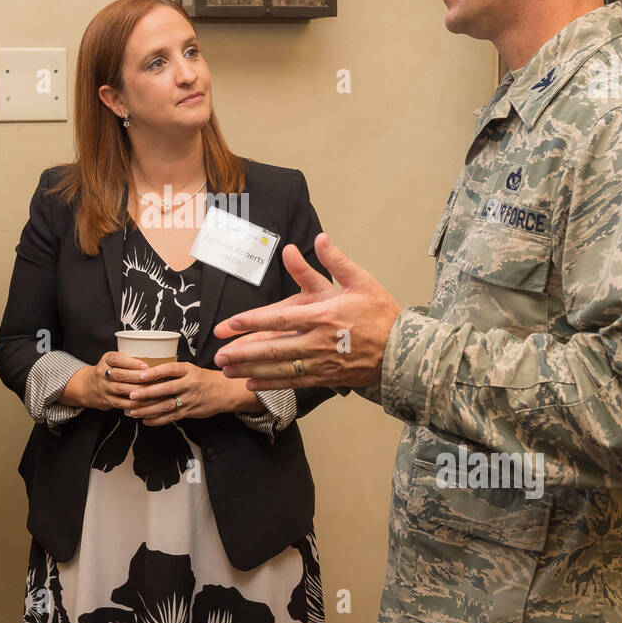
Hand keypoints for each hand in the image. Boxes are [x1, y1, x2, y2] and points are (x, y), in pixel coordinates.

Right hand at [60, 351, 152, 410]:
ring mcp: (104, 388)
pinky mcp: (107, 400)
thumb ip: (129, 360)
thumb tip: (156, 360)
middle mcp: (102, 373)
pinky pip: (122, 403)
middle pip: (120, 375)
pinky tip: (145, 403)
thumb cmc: (109, 370)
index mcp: (106, 359)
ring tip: (152, 391)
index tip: (145, 365)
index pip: (117, 359)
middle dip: (137, 377)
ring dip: (138, 391)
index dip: (131, 362)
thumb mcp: (114, 360)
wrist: (88, 386)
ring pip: (121, 389)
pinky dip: (134, 403)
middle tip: (152, 378)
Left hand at [124, 361, 257, 424]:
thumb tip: (148, 374)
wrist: (226, 392)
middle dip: (147, 393)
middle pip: (166, 389)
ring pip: (167, 405)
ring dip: (148, 409)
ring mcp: (190, 399)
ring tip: (134, 411)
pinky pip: (172, 417)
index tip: (140, 375)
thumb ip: (174, 372)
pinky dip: (157, 420)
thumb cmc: (205, 379)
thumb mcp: (192, 370)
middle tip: (132, 395)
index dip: (155, 372)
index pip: (170, 369)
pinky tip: (146, 420)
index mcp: (189, 370)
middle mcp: (190, 384)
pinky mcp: (191, 411)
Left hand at [212, 233, 401, 389]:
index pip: (279, 320)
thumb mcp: (362, 281)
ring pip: (279, 369)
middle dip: (242, 353)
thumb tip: (320, 237)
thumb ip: (337, 261)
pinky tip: (252, 385)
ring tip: (227, 371)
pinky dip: (271, 384)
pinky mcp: (327, 378)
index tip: (228, 326)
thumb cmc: (382, 313)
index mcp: (323, 315)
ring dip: (251, 371)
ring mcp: (321, 363)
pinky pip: (294, 382)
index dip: (250, 323)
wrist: (403, 350)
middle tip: (218, 356)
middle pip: (272, 349)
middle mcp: (318, 341)